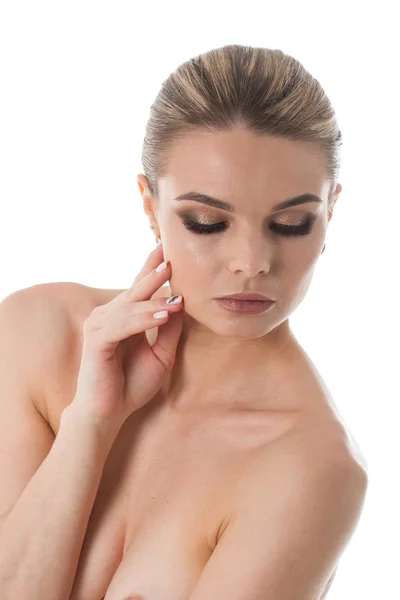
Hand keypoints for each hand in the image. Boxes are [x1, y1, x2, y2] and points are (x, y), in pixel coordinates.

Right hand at [69, 244, 183, 431]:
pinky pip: (123, 324)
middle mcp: (109, 315)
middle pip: (135, 289)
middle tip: (172, 259)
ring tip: (179, 299)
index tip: (169, 249)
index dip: (152, 268)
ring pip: (131, 306)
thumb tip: (184, 302)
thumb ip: (170, 329)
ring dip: (155, 301)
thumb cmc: (132, 384)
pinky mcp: (96, 340)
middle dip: (153, 273)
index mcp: (125, 317)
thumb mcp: (161, 355)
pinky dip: (143, 319)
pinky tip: (163, 316)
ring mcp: (100, 325)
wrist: (109, 413)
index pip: (140, 287)